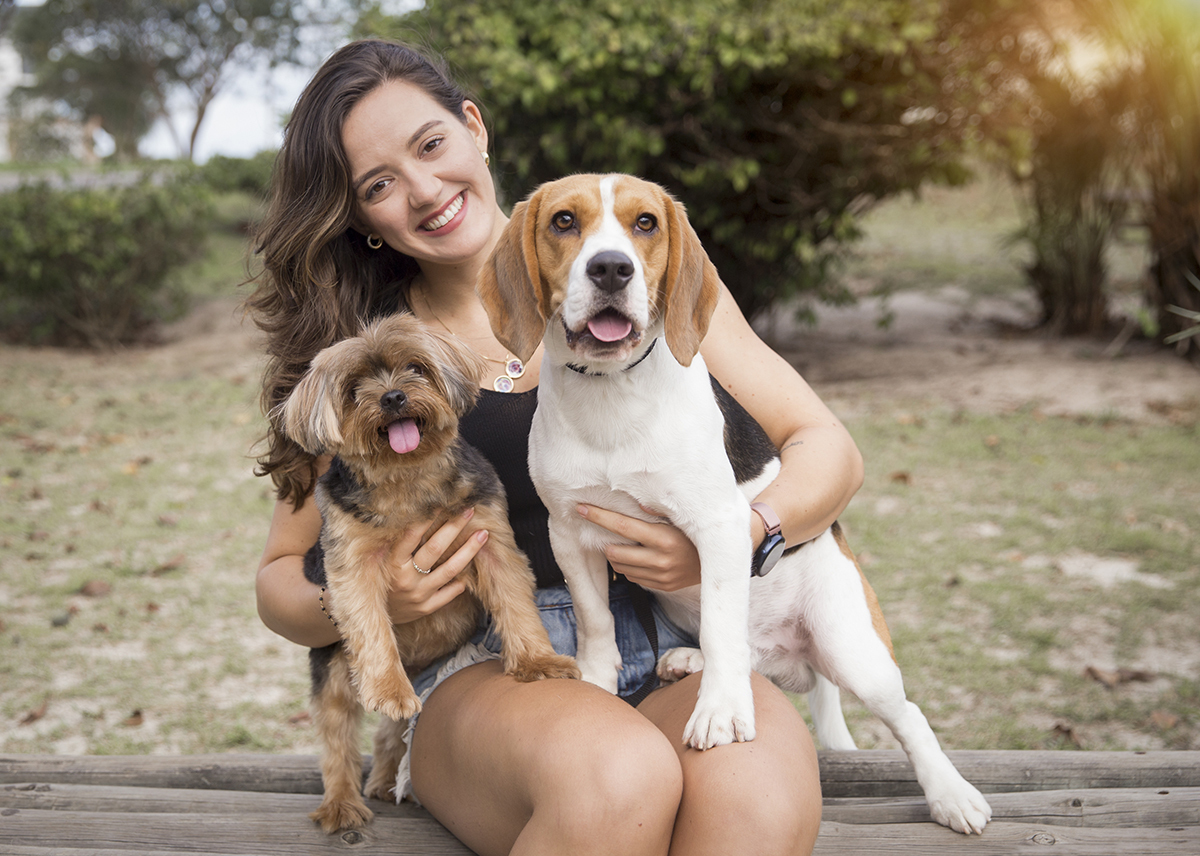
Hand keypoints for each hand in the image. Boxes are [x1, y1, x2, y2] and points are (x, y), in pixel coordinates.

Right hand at [384, 507, 482, 624]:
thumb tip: (416, 511)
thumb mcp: (380, 560)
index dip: (428, 517)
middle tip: (469, 510)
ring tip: (483, 535)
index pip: (412, 535)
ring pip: (449, 570)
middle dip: (454, 527)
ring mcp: (417, 595)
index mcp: (392, 562)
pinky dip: (461, 581)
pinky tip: (471, 569)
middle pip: (435, 549)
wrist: (371, 613)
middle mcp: (405, 578)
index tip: (443, 502)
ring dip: (469, 551)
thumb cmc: (377, 579)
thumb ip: (397, 542)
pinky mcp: (425, 608)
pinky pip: (450, 593)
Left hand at [577, 503, 700, 591]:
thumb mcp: (679, 519)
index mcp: (664, 538)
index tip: (582, 508)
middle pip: (616, 552)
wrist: (719, 561)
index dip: (599, 517)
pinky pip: (633, 577)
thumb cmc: (695, 533)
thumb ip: (657, 511)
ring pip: (621, 567)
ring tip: (620, 544)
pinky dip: (628, 566)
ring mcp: (661, 576)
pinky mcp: (662, 586)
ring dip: (615, 555)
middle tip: (603, 531)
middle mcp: (661, 560)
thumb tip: (636, 501)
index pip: (623, 526)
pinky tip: (635, 556)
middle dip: (605, 541)